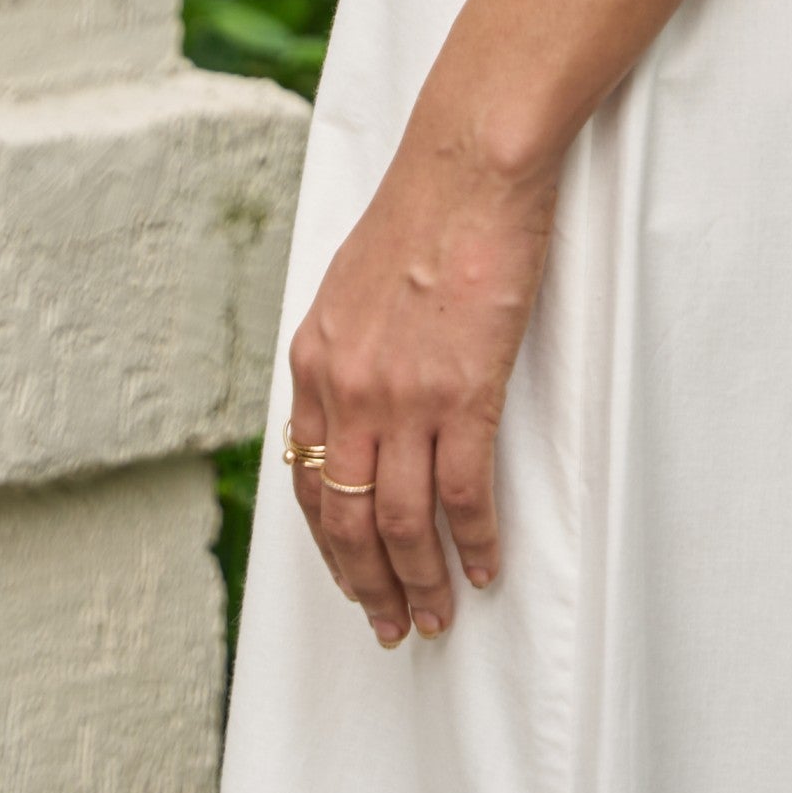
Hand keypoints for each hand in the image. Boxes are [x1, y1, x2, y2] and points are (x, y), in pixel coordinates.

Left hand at [284, 126, 557, 646]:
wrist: (470, 166)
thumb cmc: (424, 212)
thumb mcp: (352, 287)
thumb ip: (346, 352)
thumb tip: (355, 408)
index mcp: (313, 363)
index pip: (306, 482)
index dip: (329, 545)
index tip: (351, 578)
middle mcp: (346, 390)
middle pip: (347, 520)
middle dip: (369, 585)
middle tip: (391, 626)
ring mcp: (402, 397)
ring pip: (402, 522)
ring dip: (420, 581)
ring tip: (438, 616)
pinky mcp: (463, 392)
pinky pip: (464, 494)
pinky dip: (475, 542)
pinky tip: (486, 566)